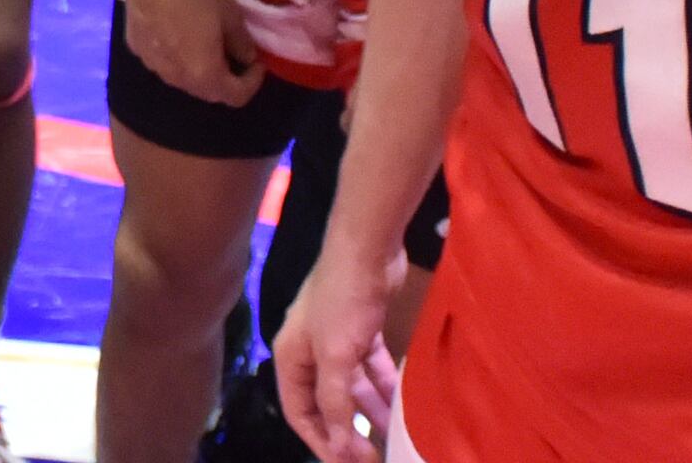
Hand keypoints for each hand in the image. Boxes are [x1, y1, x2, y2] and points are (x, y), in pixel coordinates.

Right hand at [116, 0, 260, 106]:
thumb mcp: (231, 14)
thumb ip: (241, 44)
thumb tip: (245, 58)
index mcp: (203, 74)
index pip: (234, 96)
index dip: (251, 83)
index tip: (256, 63)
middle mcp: (175, 78)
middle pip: (206, 91)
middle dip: (225, 78)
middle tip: (234, 54)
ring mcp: (151, 63)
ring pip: (181, 78)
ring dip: (198, 69)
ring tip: (205, 43)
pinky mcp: (135, 46)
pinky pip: (162, 61)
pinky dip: (176, 55)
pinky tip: (177, 30)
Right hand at [273, 250, 403, 462]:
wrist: (366, 249)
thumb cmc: (342, 302)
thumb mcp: (336, 357)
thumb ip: (335, 401)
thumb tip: (338, 443)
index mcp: (290, 356)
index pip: (299, 411)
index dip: (321, 441)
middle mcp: (309, 350)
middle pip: (325, 401)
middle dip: (347, 430)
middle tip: (373, 456)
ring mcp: (335, 339)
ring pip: (351, 386)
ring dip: (369, 410)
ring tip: (393, 435)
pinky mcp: (361, 328)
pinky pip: (369, 367)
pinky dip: (382, 383)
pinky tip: (401, 400)